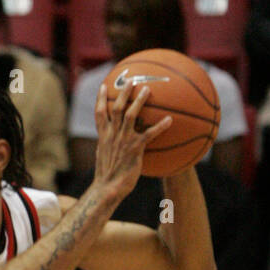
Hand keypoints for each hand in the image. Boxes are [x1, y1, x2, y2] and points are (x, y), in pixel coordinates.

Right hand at [93, 80, 171, 200]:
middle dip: (123, 92)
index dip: (100, 98)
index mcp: (103, 136)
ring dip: (139, 101)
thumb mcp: (103, 156)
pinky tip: (170, 120)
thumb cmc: (107, 176)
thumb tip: (111, 141)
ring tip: (147, 89)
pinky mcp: (135, 149)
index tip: (104, 86)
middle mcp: (112, 135)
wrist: (107, 189)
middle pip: (117, 108)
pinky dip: (160, 126)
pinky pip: (149, 134)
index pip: (99, 113)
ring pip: (131, 114)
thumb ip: (108, 145)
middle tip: (131, 80)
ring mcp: (123, 140)